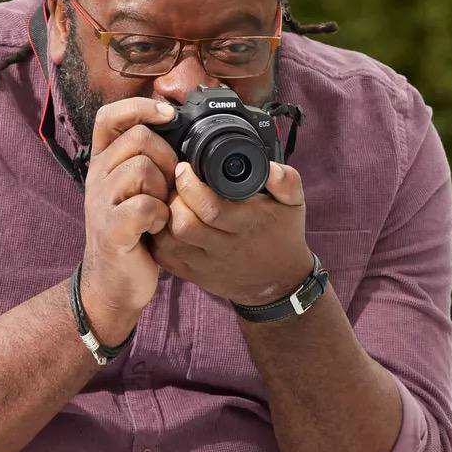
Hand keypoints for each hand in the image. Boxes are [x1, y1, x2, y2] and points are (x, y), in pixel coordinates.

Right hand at [79, 98, 178, 341]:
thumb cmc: (134, 233)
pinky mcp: (112, 229)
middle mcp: (97, 177)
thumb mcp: (137, 190)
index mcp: (103, 163)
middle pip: (138, 139)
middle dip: (166, 158)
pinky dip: (160, 215)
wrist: (114, 283)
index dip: (140, 106)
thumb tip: (180, 129)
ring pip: (142, 168)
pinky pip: (145, 205)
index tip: (169, 114)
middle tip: (170, 185)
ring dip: (163, 188)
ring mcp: (101, 203)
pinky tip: (158, 226)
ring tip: (161, 208)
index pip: (110, 116)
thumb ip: (149, 160)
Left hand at [149, 160, 313, 304]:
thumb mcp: (294, 205)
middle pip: (184, 224)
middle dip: (172, 198)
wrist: (279, 283)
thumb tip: (271, 168)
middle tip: (173, 183)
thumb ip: (286, 181)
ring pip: (169, 241)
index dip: (190, 185)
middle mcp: (224, 247)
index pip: (210, 207)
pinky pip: (165, 257)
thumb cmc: (283, 236)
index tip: (185, 168)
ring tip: (168, 200)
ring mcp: (206, 264)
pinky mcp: (193, 275)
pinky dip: (158, 237)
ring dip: (162, 217)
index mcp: (247, 226)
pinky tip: (165, 221)